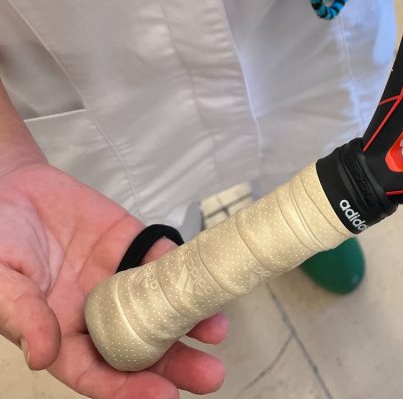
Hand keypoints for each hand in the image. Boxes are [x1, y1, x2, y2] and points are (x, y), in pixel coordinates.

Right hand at [0, 162, 226, 397]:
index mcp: (58, 333)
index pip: (96, 371)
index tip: (162, 396)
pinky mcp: (130, 243)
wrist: (9, 188)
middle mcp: (94, 312)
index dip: (127, 388)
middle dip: (175, 363)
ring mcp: (116, 277)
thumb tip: (43, 356)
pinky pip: (160, 257)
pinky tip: (204, 277)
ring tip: (217, 331)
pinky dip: (183, 267)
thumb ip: (22, 315)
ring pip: (158, 304)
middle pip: (140, 345)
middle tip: (211, 376)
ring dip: (190, 318)